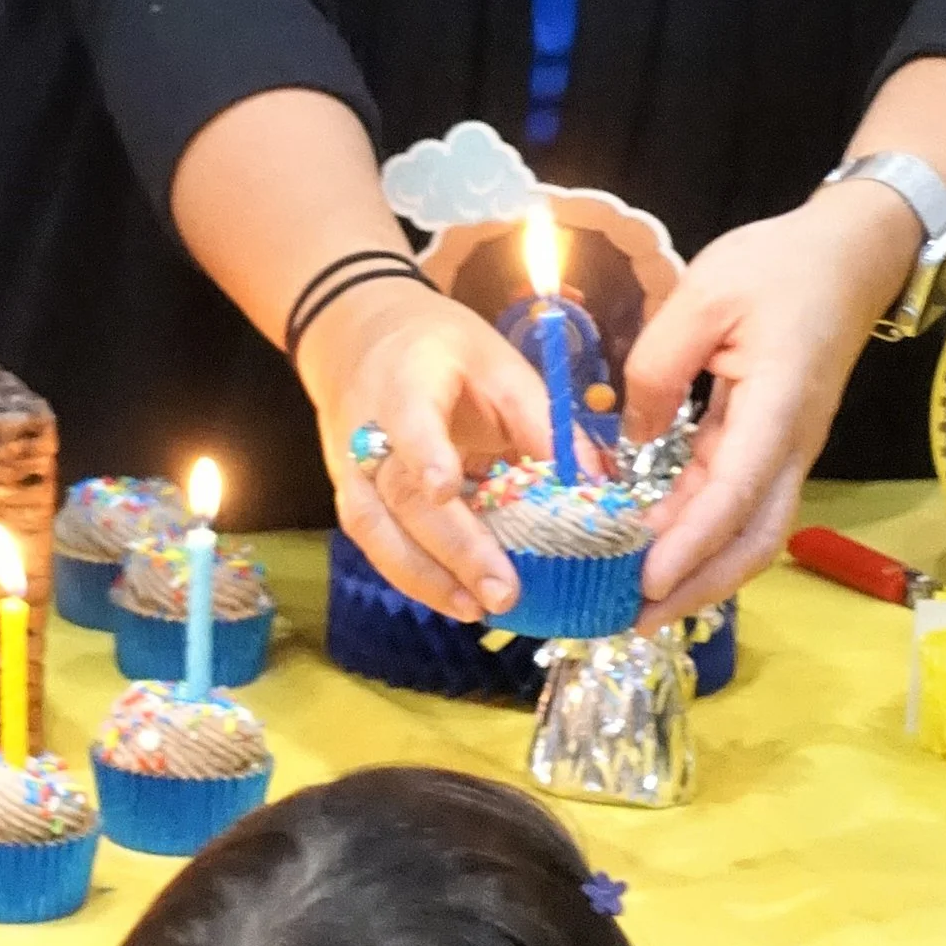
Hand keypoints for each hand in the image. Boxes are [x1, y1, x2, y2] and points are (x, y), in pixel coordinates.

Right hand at [302, 275, 559, 623]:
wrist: (360, 336)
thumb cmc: (442, 349)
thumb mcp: (498, 364)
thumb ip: (541, 421)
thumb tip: (595, 483)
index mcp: (406, 380)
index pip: (409, 418)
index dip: (426, 453)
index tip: (447, 488)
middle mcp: (366, 428)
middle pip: (400, 493)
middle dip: (451, 546)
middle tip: (500, 591)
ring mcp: (350, 467)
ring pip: (375, 528)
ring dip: (425, 576)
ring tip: (475, 609)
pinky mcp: (351, 495)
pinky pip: (376, 542)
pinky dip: (413, 576)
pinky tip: (454, 599)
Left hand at [624, 185, 913, 615]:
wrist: (851, 255)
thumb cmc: (780, 267)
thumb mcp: (704, 293)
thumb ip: (658, 362)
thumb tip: (632, 433)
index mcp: (778, 405)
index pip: (734, 492)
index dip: (691, 544)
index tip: (646, 583)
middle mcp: (790, 444)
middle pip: (753, 539)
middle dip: (696, 588)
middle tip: (631, 619)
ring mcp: (786, 451)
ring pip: (749, 532)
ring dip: (698, 572)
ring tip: (635, 602)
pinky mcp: (772, 447)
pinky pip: (738, 505)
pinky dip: (699, 536)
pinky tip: (655, 552)